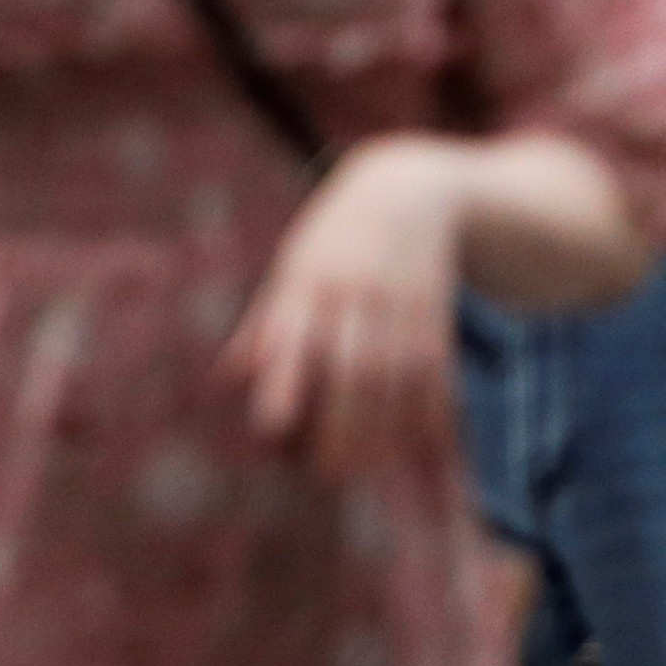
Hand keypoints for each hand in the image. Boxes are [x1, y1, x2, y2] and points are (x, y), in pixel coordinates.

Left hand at [227, 136, 467, 477]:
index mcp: (307, 282)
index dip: (284, 381)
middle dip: (344, 427)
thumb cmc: (333, 240)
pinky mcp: (438, 314)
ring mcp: (401, 304)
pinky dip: (431, 409)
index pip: (292, 337)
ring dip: (387, 430)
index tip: (272, 428)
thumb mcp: (292, 267)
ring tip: (371, 468)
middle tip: (329, 473)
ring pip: (398, 379)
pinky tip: (424, 443)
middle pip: (354, 371)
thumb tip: (228, 379)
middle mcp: (356, 295)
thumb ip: (265, 324)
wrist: (408, 191)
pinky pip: (437, 371)